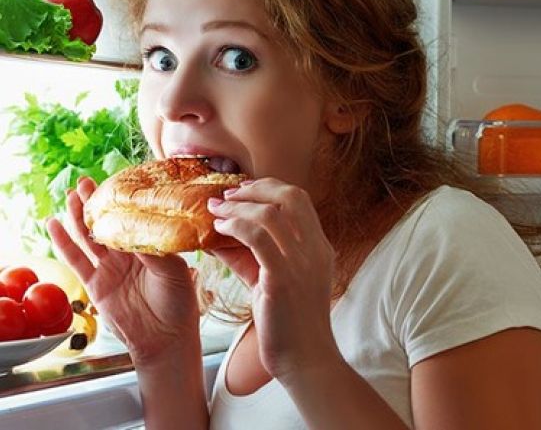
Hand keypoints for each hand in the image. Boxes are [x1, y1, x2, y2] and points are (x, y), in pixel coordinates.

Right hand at [46, 177, 200, 363]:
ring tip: (71, 195)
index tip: (113, 182)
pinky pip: (76, 260)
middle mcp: (129, 254)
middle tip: (85, 182)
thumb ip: (154, 250)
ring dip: (79, 217)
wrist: (166, 338)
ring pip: (90, 237)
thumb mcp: (173, 270)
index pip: (133, 218)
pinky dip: (63, 242)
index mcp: (151, 246)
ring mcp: (111, 268)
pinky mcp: (96, 284)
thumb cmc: (179, 304)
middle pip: (108, 223)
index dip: (121, 202)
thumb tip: (138, 228)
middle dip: (96, 202)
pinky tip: (54, 224)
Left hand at [208, 178, 341, 383]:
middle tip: (227, 195)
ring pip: (270, 213)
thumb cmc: (289, 323)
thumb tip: (219, 236)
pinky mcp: (282, 279)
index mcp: (319, 247)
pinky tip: (219, 230)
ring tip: (216, 211)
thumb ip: (252, 256)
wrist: (305, 358)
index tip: (244, 190)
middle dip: (255, 189)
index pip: (299, 198)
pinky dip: (235, 226)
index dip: (269, 187)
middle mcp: (315, 249)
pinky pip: (257, 238)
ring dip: (237, 206)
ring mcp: (301, 263)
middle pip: (290, 196)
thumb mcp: (275, 280)